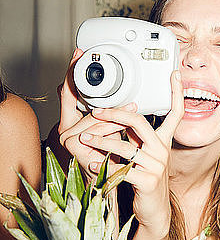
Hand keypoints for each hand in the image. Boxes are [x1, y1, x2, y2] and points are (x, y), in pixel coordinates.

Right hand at [58, 49, 126, 179]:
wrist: (109, 186)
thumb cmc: (109, 160)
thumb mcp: (112, 134)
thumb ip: (114, 117)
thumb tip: (129, 102)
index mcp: (72, 122)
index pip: (68, 92)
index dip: (72, 72)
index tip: (78, 53)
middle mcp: (65, 129)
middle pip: (89, 107)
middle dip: (113, 106)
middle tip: (132, 103)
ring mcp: (67, 139)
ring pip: (96, 120)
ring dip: (118, 119)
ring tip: (133, 113)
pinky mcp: (74, 149)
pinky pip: (98, 134)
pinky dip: (114, 132)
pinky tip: (123, 132)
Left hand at [79, 70, 183, 237]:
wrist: (154, 211)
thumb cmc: (146, 180)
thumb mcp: (146, 156)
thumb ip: (138, 138)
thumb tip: (122, 117)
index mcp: (164, 141)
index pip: (175, 113)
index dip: (176, 93)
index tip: (174, 74)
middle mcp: (163, 151)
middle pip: (139, 122)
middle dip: (114, 115)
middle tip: (95, 112)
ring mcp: (156, 166)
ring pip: (124, 146)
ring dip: (100, 141)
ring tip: (84, 139)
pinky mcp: (147, 182)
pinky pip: (121, 169)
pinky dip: (103, 165)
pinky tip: (91, 162)